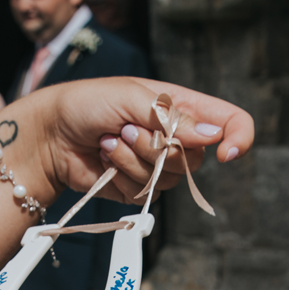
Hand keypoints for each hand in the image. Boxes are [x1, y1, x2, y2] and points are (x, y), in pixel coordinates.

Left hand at [12, 78, 253, 205]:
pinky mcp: (137, 188)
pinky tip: (103, 159)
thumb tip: (214, 135)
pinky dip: (120, 175)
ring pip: (168, 178)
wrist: (50, 134)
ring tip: (109, 141)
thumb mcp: (131, 96)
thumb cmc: (87, 103)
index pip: (230, 122)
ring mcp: (158, 165)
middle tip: (125, 129)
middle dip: (156, 146)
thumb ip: (172, 117)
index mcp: (181, 108)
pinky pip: (144, 193)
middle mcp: (175, 137)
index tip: (227, 153)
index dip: (238, 137)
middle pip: (195, 158)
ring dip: (132, 160)